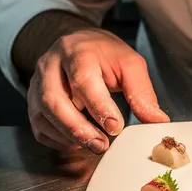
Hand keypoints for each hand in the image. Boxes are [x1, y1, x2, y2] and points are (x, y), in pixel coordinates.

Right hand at [27, 28, 168, 153]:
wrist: (79, 44)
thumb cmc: (105, 55)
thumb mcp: (130, 64)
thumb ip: (142, 92)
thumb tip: (157, 120)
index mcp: (77, 51)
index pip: (83, 79)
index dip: (98, 106)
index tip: (115, 127)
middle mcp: (51, 65)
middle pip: (54, 99)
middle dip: (78, 127)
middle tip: (101, 145)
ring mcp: (38, 83)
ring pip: (42, 115)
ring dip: (68, 136)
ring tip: (93, 146)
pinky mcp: (34, 100)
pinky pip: (38, 126)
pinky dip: (56, 140)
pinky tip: (77, 144)